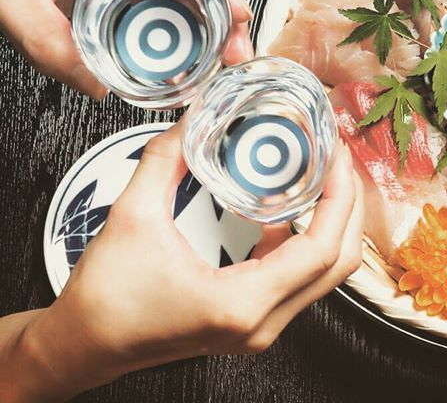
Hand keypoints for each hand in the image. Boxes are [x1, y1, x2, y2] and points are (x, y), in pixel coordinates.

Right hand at [5, 121, 361, 401]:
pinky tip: (288, 206)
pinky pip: (299, 276)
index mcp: (241, 303)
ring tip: (324, 173)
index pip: (322, 249)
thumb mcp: (133, 215)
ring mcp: (261, 325)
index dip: (340, 196)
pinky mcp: (253, 318)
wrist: (85, 344)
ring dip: (333, 219)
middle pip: (338, 262)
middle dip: (348, 203)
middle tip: (338, 156)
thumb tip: (197, 114)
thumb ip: (166, 158)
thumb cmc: (106, 296)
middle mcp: (262, 322)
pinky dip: (307, 237)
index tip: (338, 155)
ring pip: (325, 272)